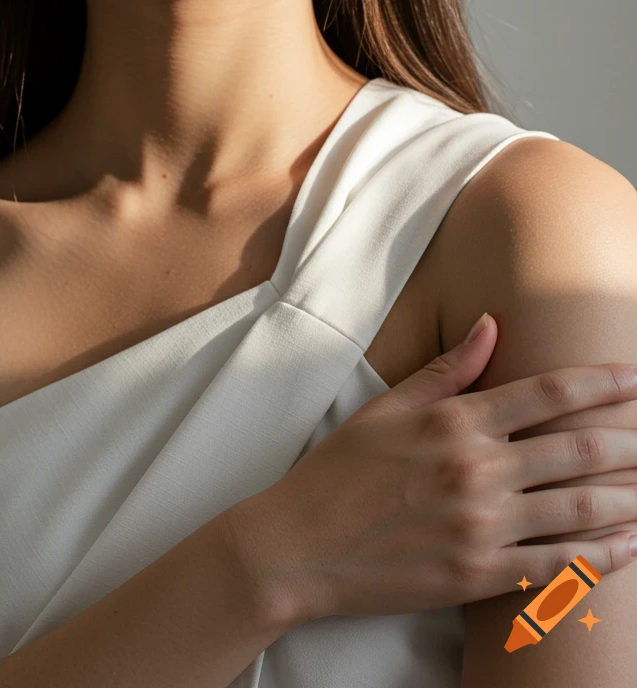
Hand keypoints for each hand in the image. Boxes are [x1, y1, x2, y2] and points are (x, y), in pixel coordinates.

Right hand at [227, 314, 636, 623]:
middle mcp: (477, 470)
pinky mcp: (479, 576)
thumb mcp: (387, 408)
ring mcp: (482, 527)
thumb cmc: (338, 471)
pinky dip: (601, 555)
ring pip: (579, 509)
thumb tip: (492, 325)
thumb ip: (447, 369)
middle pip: (577, 450)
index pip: (548, 394)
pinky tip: (629, 545)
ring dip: (628, 498)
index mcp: (455, 422)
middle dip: (629, 440)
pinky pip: (557, 566)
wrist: (298, 547)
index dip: (601, 382)